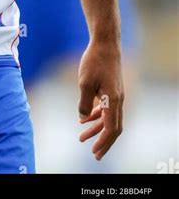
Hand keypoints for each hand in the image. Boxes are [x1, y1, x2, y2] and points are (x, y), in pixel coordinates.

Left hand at [77, 40, 123, 159]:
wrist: (105, 43)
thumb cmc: (94, 61)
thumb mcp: (84, 83)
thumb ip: (83, 103)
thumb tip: (82, 118)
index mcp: (113, 100)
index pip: (111, 128)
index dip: (103, 142)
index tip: (95, 152)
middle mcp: (118, 100)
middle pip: (113, 127)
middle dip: (103, 142)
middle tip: (94, 154)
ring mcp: (116, 94)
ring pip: (109, 118)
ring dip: (96, 129)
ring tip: (82, 137)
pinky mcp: (111, 89)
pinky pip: (106, 108)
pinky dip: (96, 115)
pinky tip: (83, 119)